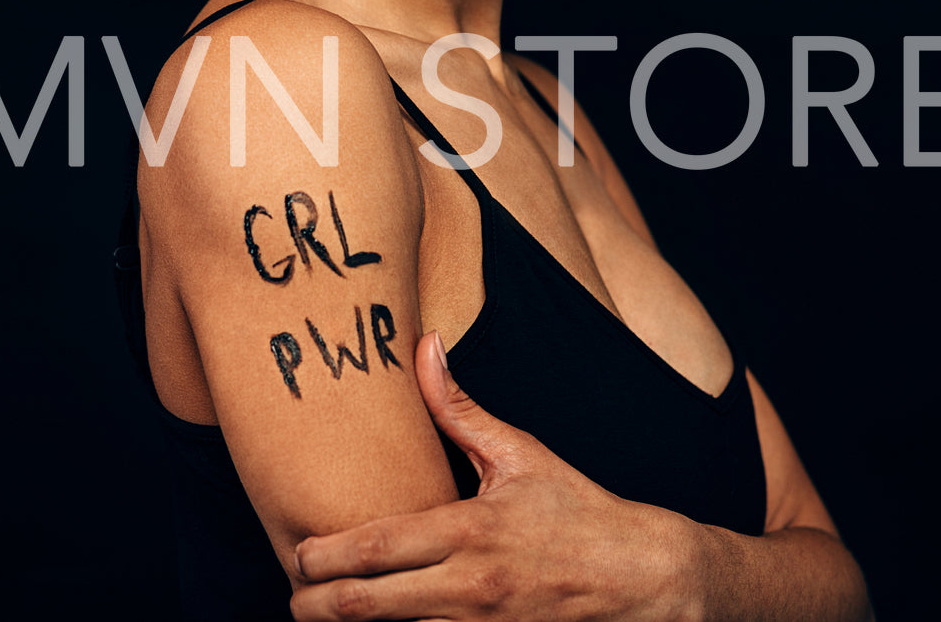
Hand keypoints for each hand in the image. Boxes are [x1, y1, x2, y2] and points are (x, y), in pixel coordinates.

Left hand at [289, 331, 711, 621]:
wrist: (645, 578)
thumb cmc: (580, 512)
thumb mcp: (520, 455)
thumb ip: (458, 408)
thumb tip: (424, 345)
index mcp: (470, 532)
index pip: (376, 549)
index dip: (323, 558)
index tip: (297, 555)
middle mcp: (470, 588)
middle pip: (367, 607)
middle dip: (317, 607)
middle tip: (295, 600)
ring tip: (324, 616)